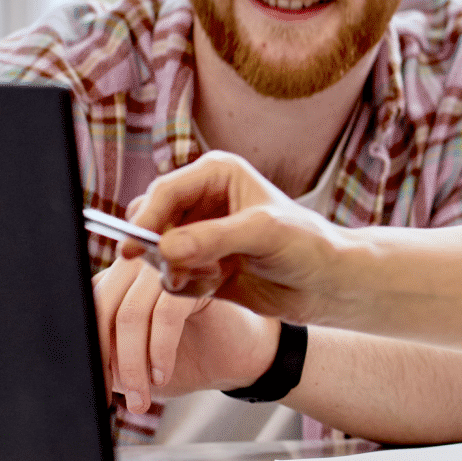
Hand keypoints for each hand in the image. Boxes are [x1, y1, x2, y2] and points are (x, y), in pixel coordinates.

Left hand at [93, 256, 280, 412]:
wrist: (237, 356)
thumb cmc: (184, 358)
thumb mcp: (134, 362)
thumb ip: (105, 358)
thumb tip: (78, 373)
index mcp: (117, 280)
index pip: (86, 309)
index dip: (87, 351)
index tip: (93, 390)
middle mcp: (139, 263)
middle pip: (104, 309)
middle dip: (108, 361)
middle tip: (120, 398)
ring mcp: (169, 265)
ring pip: (131, 314)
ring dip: (133, 364)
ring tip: (143, 395)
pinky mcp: (199, 274)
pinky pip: (166, 314)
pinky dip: (160, 350)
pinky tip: (163, 373)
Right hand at [124, 150, 346, 322]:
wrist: (327, 284)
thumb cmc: (308, 245)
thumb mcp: (264, 233)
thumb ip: (214, 238)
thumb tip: (166, 248)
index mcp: (216, 174)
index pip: (165, 192)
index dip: (146, 220)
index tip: (133, 250)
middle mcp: (201, 200)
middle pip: (150, 221)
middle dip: (161, 249)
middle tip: (183, 268)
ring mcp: (197, 235)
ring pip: (155, 254)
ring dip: (179, 271)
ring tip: (217, 274)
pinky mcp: (198, 266)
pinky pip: (170, 278)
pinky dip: (189, 286)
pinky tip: (221, 283)